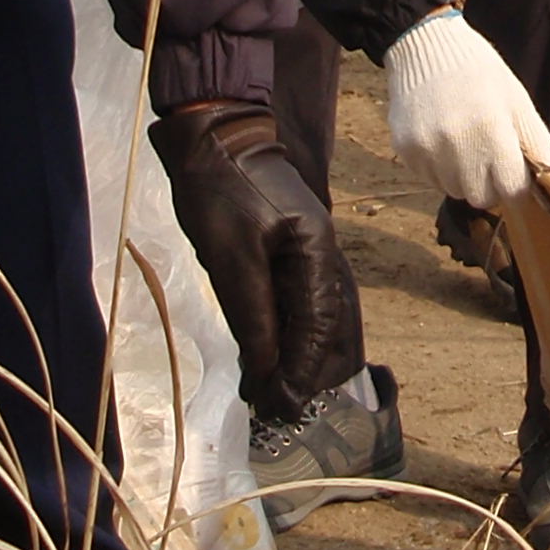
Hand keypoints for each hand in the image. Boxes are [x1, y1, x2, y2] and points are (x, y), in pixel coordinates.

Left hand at [149, 101, 362, 420]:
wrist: (215, 137)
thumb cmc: (220, 190)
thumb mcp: (230, 256)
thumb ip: (253, 315)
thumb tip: (266, 372)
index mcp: (317, 252)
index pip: (320, 327)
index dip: (301, 372)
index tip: (282, 408)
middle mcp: (326, 258)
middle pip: (334, 333)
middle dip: (308, 375)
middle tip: (276, 411)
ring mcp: (314, 257)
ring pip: (324, 325)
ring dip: (302, 362)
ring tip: (273, 397)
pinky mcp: (296, 257)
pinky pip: (307, 310)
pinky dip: (294, 340)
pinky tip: (272, 362)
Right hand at [380, 8, 549, 209]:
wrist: (425, 45)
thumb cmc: (478, 72)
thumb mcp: (515, 98)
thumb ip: (537, 141)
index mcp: (491, 128)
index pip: (511, 189)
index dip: (517, 186)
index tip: (516, 177)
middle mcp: (456, 143)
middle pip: (481, 197)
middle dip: (489, 184)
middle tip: (487, 157)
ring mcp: (427, 149)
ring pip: (454, 190)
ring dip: (463, 177)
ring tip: (462, 142)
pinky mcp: (405, 150)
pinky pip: (429, 178)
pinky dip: (439, 167)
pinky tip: (440, 137)